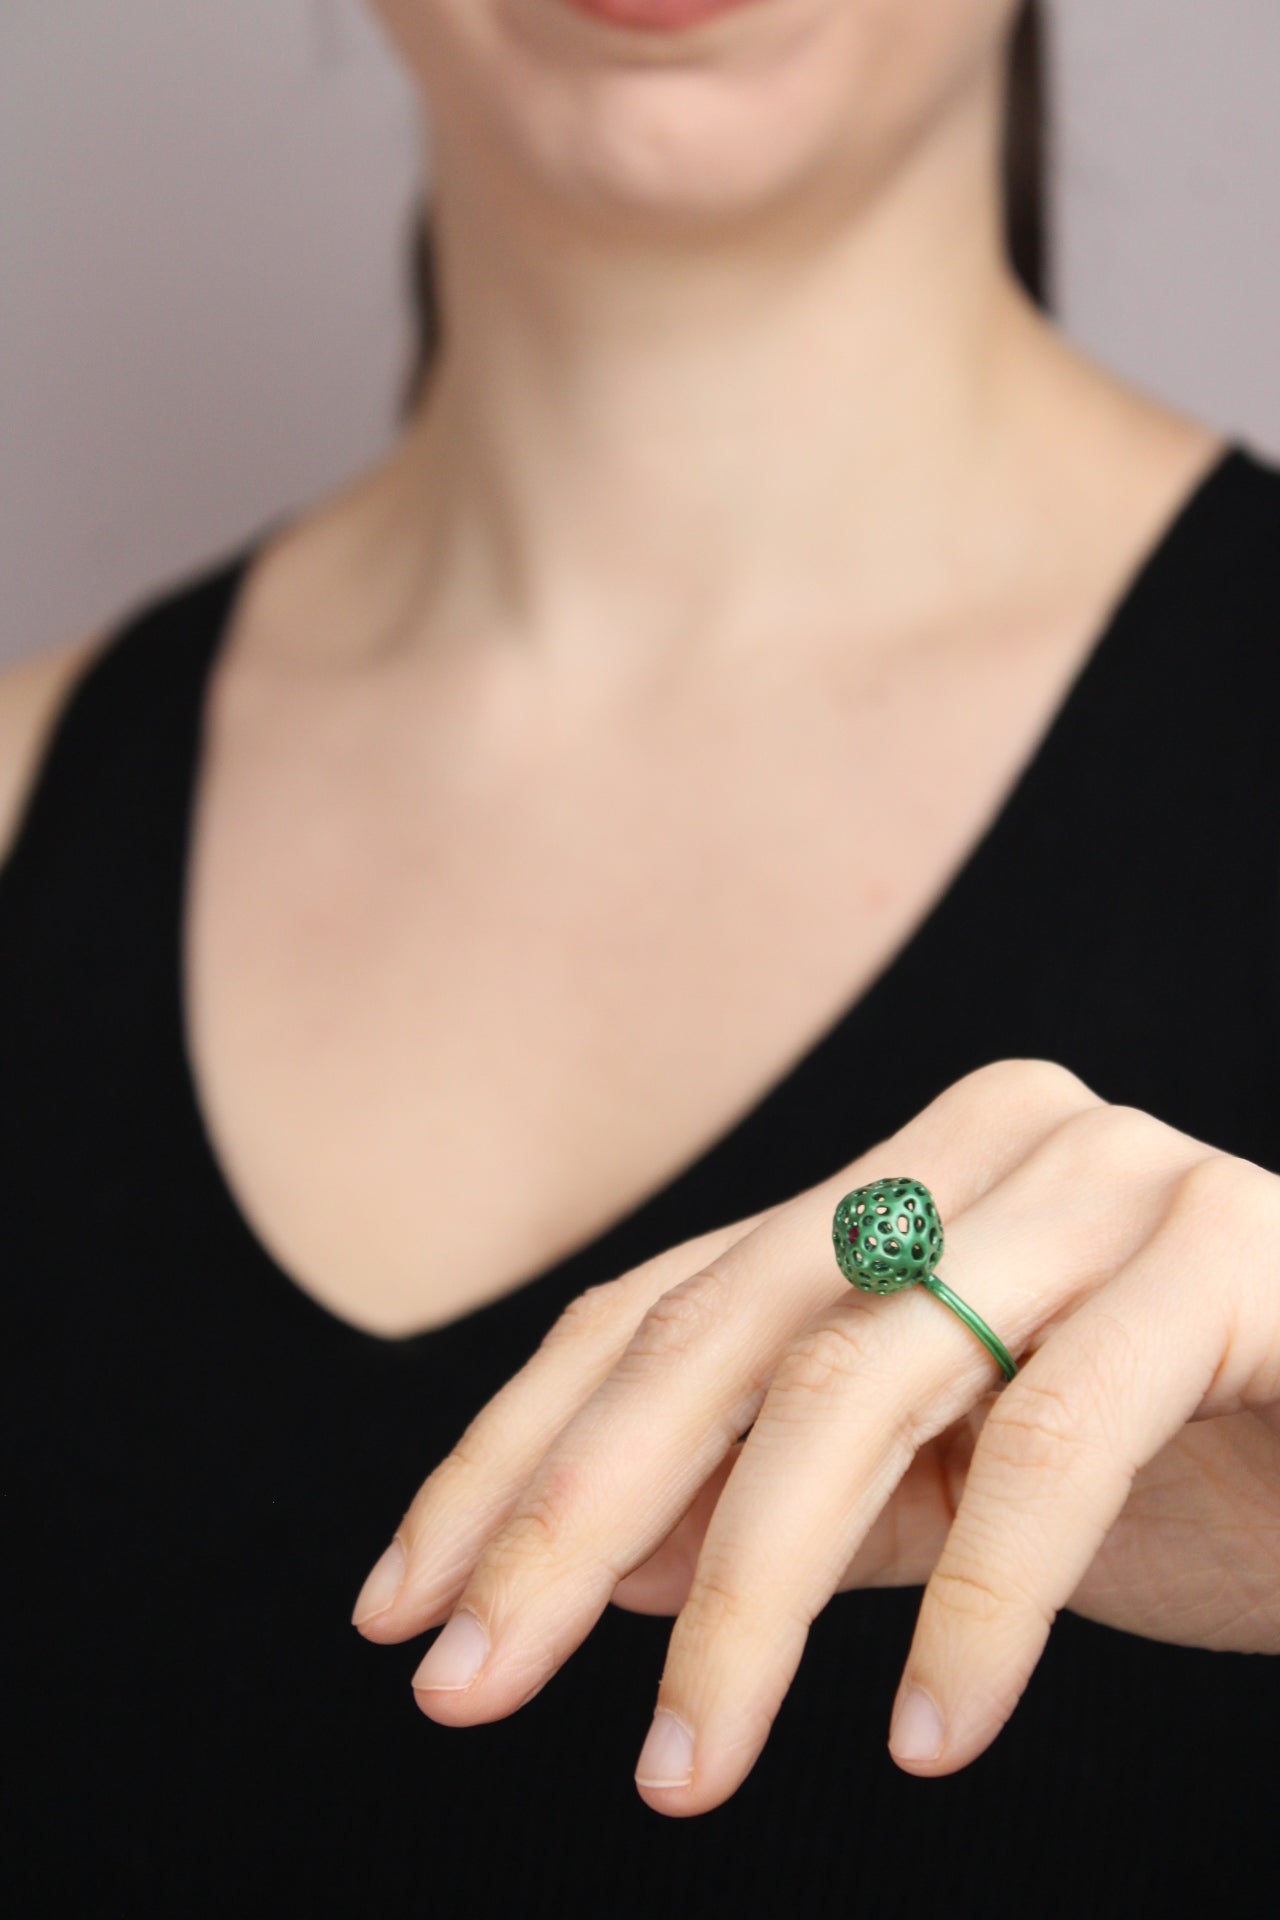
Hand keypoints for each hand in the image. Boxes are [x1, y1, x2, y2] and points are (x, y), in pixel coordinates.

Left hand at [352, 1060, 1279, 1814]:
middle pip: (721, 1329)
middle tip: (464, 1685)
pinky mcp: (1229, 1257)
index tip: (401, 1607)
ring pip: (862, 1381)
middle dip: (569, 1516)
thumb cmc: (1200, 1463)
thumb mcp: (951, 1491)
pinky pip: (1061, 1434)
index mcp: (905, 1175)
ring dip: (747, 1595)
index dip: (515, 1452)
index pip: (661, 1305)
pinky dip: (981, 1597)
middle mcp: (989, 1142)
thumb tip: (602, 1564)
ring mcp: (1112, 1182)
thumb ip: (794, 1507)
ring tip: (683, 1773)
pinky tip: (935, 1743)